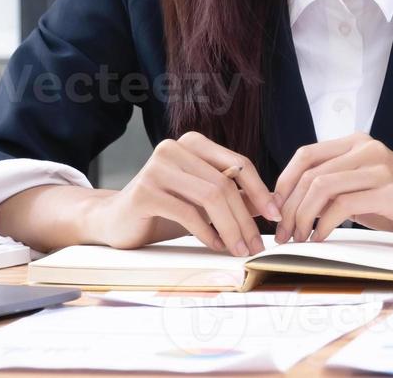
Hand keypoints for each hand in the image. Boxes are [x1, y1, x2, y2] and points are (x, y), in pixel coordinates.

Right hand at [86, 130, 279, 255]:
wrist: (116, 221)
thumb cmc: (164, 210)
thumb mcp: (202, 201)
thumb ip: (232, 197)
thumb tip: (271, 206)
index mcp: (192, 143)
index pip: (238, 163)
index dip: (261, 190)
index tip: (276, 216)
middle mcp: (174, 148)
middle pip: (225, 183)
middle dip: (246, 218)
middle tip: (256, 244)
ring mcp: (157, 167)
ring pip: (210, 197)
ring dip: (231, 228)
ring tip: (239, 249)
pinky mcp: (145, 191)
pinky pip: (188, 213)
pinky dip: (207, 233)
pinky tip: (215, 245)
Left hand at [273, 133, 392, 242]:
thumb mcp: (363, 187)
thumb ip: (333, 187)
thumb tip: (288, 203)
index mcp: (356, 143)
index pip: (305, 155)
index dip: (283, 183)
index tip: (274, 210)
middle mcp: (366, 148)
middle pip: (310, 174)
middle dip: (288, 207)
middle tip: (283, 233)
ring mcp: (379, 166)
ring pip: (322, 187)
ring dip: (303, 217)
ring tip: (300, 238)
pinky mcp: (389, 190)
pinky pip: (343, 205)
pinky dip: (325, 224)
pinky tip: (322, 238)